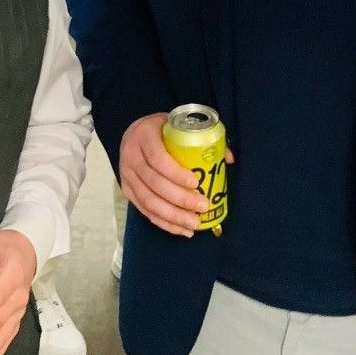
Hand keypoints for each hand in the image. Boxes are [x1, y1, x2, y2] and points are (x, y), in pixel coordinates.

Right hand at [119, 112, 227, 237]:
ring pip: (149, 201)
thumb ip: (202, 138)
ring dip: (173, 215)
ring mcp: (127, 175)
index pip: (157, 158)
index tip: (196, 184)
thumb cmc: (161, 130)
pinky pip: (145, 211)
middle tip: (202, 206)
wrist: (133, 134)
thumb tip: (228, 158)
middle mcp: (131, 156)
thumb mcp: (177, 125)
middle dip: (180, 199)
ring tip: (194, 223)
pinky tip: (181, 229)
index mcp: (144, 136)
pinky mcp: (127, 191)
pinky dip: (164, 222)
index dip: (176, 174)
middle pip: (154, 183)